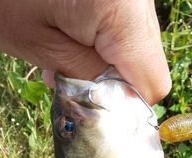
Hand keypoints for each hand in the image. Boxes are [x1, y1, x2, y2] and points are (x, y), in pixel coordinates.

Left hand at [0, 0, 170, 103]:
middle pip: (149, 64)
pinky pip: (126, 27)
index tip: (95, 113)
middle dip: (117, 86)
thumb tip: (115, 108)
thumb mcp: (40, 46)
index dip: (126, 108)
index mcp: (122, 10)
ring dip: (109, 65)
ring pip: (139, 47)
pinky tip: (73, 37)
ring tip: (68, 57)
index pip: (151, 83)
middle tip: (76, 85)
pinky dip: (103, 42)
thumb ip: (86, 81)